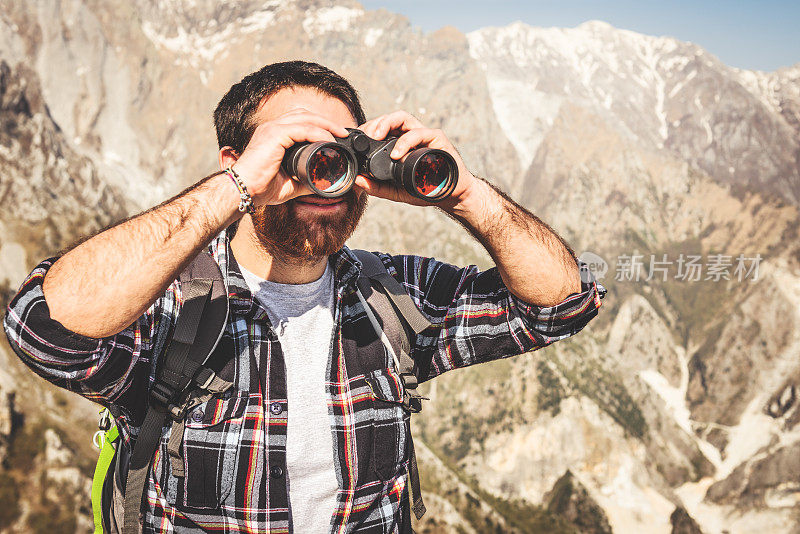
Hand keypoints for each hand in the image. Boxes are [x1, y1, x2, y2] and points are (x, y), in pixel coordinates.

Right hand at [220, 108, 349, 205]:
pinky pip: (302, 128)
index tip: (337, 136)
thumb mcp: (292, 183)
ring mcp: (273, 128)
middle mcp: (273, 127)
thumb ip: (308, 178)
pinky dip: (317, 133)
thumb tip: (326, 182)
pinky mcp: (274, 135)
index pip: (301, 120)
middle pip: (306, 114)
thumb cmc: (263, 187)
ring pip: (306, 118)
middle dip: (327, 122)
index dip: (321, 125)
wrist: (244, 191)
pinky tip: (328, 141)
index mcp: (276, 135)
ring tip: (340, 134)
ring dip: (326, 125)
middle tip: (343, 133)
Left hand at [355, 110, 477, 208]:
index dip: (367, 129)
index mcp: (400, 143)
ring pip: (402, 117)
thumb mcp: (396, 190)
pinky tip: (397, 154)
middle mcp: (410, 136)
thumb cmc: (426, 189)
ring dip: (386, 123)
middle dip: (374, 124)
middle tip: (364, 137)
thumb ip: (378, 187)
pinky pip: (420, 133)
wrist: (451, 196)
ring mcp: (424, 135)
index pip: (381, 128)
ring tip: (376, 136)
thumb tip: (358, 181)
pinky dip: (405, 142)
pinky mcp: (437, 139)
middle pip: (389, 119)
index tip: (355, 140)